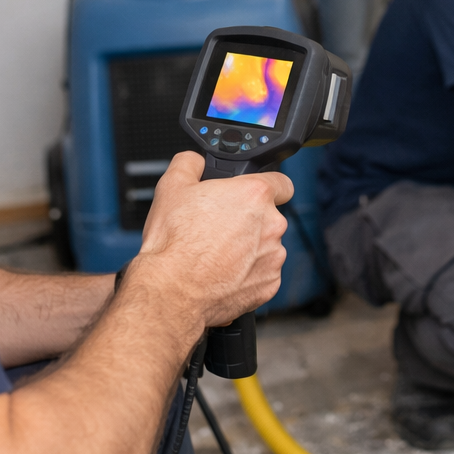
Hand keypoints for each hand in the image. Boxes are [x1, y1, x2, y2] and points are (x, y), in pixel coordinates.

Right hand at [126, 152, 293, 327]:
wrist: (172, 291)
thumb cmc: (173, 243)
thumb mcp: (171, 186)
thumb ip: (190, 163)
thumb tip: (195, 162)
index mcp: (255, 195)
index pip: (281, 182)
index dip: (265, 186)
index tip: (253, 195)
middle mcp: (272, 225)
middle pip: (268, 217)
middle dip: (248, 221)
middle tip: (219, 228)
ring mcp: (273, 257)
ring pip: (266, 247)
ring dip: (248, 249)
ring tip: (216, 254)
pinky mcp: (269, 285)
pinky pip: (262, 273)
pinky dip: (247, 274)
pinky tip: (222, 274)